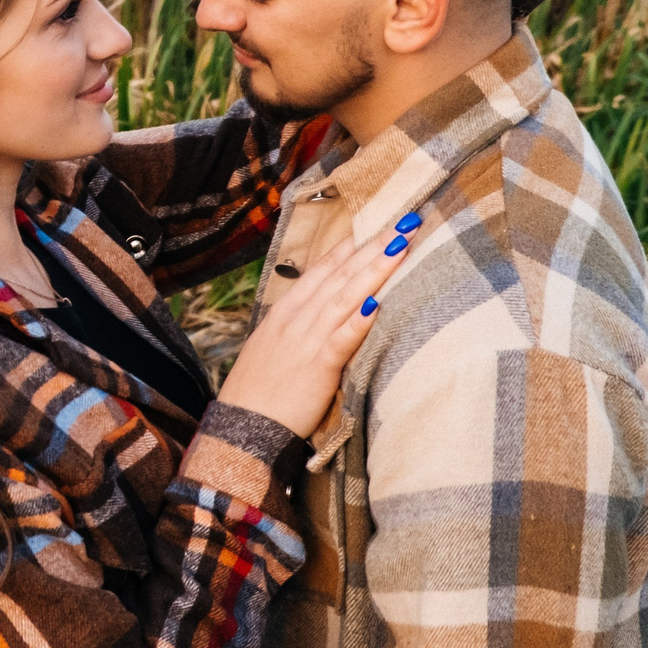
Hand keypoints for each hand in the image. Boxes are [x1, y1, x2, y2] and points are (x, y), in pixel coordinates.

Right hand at [215, 216, 421, 437]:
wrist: (242, 426)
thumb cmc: (259, 391)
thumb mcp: (272, 346)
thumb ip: (298, 326)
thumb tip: (322, 313)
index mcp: (286, 311)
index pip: (323, 269)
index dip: (352, 245)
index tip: (377, 224)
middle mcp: (297, 318)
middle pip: (342, 274)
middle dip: (375, 246)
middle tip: (405, 221)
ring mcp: (306, 340)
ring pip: (347, 297)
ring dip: (375, 270)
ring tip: (401, 246)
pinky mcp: (317, 367)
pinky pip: (342, 339)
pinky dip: (359, 320)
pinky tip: (379, 303)